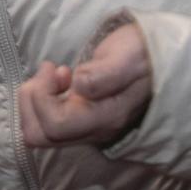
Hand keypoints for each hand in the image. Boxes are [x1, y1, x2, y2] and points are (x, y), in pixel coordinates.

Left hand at [18, 22, 152, 147]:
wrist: (157, 59)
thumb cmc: (142, 55)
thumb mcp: (127, 57)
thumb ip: (105, 74)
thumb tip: (78, 85)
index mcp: (104, 118)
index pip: (55, 125)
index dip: (42, 96)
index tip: (55, 68)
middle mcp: (93, 131)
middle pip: (40, 135)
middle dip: (33, 99)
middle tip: (51, 71)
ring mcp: (85, 129)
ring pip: (39, 132)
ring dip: (35, 100)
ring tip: (56, 74)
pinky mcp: (80, 122)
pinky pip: (46, 123)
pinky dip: (41, 100)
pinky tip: (61, 79)